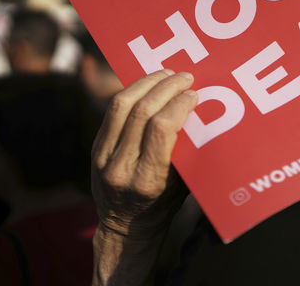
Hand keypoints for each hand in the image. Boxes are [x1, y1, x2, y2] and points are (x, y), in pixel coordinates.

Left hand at [91, 69, 196, 284]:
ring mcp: (103, 157)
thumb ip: (189, 151)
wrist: (125, 225)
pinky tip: (149, 85)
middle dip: (166, 87)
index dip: (179, 105)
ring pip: (121, 105)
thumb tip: (204, 111)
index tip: (194, 94)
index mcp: (148, 179)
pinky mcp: (95, 148)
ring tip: (167, 74)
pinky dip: (132, 92)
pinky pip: (112, 111)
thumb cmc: (165, 204)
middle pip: (141, 112)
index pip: (161, 128)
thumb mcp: (184, 184)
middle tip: (185, 76)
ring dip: (147, 83)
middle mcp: (121, 167)